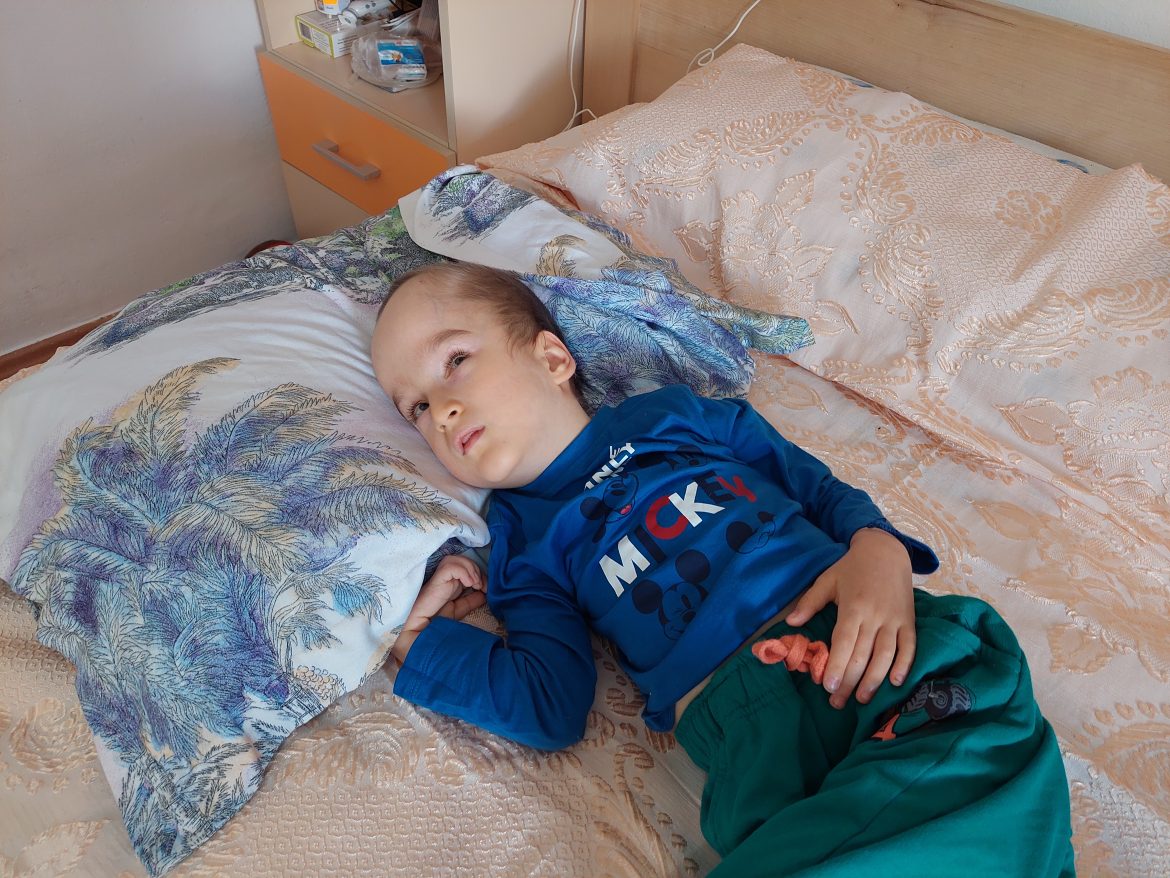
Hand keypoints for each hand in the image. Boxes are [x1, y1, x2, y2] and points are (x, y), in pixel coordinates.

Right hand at [391, 554, 484, 665]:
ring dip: (470, 569)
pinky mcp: (436, 581)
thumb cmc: (436, 622)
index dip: (479, 574)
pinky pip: (450, 566)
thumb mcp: (458, 610)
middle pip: (463, 561)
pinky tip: (469, 583)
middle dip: (477, 570)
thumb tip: (484, 593)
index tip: (486, 588)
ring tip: (475, 584)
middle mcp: (445, 578)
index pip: (466, 567)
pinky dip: (463, 571)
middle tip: (483, 586)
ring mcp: (439, 579)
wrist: (422, 633)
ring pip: (455, 559)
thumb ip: (470, 601)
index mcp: (451, 583)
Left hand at [784, 527, 915, 708]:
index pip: (844, 642)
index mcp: (853, 607)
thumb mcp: (827, 580)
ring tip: (862, 700)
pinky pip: (909, 647)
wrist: (886, 551)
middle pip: (863, 655)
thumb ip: (810, 603)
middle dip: (850, 682)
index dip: (837, 666)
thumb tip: (791, 622)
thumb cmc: (852, 568)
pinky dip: (905, 665)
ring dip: (875, 680)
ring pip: (886, 655)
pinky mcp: (909, 621)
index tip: (828, 686)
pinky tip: (896, 682)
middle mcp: (875, 616)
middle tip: (837, 702)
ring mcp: (895, 620)